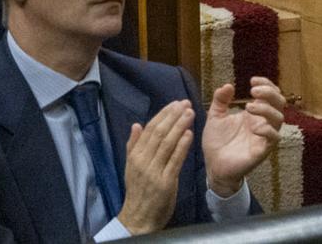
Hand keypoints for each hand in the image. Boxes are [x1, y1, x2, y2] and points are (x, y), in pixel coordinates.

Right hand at [117, 99, 192, 233]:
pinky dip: (182, 146)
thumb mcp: (131, 168)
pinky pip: (175, 160)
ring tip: (190, 113)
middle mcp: (143, 161)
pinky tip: (190, 134)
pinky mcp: (165, 182)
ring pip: (167, 144)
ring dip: (179, 126)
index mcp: (135, 156)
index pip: (150, 129)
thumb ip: (134, 146)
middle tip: (186, 103)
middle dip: (173, 116)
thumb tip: (136, 124)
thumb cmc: (138, 191)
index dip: (163, 115)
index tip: (175, 103)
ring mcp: (154, 171)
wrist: (139, 218)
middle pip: (159, 133)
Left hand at [201, 77, 285, 197]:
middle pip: (279, 102)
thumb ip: (220, 101)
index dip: (266, 84)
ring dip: (266, 109)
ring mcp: (264, 136)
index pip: (270, 94)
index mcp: (254, 113)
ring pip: (279, 118)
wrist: (213, 166)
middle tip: (253, 91)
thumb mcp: (215, 117)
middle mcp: (262, 122)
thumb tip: (228, 85)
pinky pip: (274, 138)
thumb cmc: (216, 142)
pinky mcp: (263, 150)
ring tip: (248, 107)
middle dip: (270, 93)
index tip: (252, 81)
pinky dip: (267, 130)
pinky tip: (254, 128)